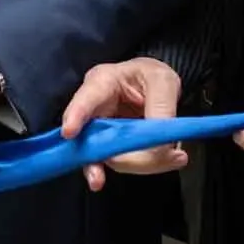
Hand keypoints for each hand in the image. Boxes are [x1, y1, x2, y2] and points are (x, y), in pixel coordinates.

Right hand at [60, 56, 188, 191]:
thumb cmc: (153, 77)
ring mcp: (99, 131)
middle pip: (90, 137)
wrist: (155, 88)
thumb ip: (161, 110)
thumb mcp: (163, 82)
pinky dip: (142, 166)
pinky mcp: (109, 147)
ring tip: (173, 156)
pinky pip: (119, 162)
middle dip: (105, 156)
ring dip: (137, 163)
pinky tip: (165, 160)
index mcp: (102, 82)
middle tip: (143, 162)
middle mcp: (94, 109)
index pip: (85, 99)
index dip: (75, 116)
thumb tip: (158, 146)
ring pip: (106, 156)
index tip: (69, 133)